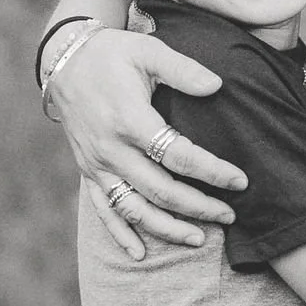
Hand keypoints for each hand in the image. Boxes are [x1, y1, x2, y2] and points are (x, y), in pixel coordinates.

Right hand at [49, 25, 249, 261]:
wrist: (64, 59)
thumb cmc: (113, 53)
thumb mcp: (148, 51)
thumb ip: (183, 70)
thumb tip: (217, 86)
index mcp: (130, 120)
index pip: (179, 156)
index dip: (213, 172)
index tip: (241, 181)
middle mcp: (111, 150)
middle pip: (161, 191)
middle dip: (199, 207)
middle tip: (231, 215)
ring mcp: (97, 165)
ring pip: (134, 209)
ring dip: (167, 228)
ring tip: (199, 239)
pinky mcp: (88, 172)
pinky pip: (103, 210)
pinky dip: (121, 235)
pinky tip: (141, 254)